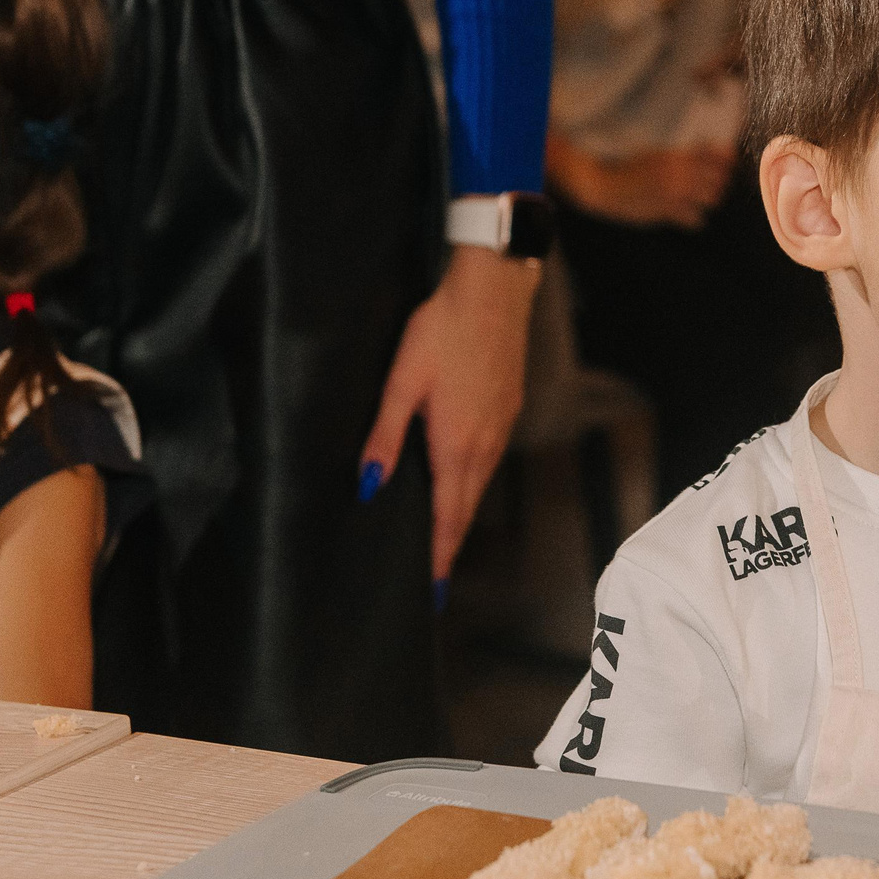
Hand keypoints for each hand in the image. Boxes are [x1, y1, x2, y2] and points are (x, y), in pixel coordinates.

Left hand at [361, 243, 539, 580]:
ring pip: (480, 481)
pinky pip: (491, 457)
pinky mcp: (509, 406)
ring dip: (462, 511)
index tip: (434, 587)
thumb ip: (385, 436)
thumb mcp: (403, 381)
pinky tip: (462, 476)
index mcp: (456, 443)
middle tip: (436, 574)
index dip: (439, 553)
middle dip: (450, 542)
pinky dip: (475, 479)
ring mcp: (501, 425)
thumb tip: (369, 485)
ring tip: (444, 534)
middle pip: (466, 505)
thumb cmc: (444, 330)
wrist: (494, 291)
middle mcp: (485, 442)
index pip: (447, 514)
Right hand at [547, 141, 733, 228]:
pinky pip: (696, 219)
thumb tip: (701, 152)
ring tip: (700, 199)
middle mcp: (680, 174)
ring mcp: (675, 194)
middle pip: (720, 180)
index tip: (727, 163)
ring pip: (711, 200)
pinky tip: (687, 214)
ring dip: (708, 199)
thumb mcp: (654, 153)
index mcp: (677, 155)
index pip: (718, 156)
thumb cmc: (626, 166)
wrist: (605, 186)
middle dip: (719, 181)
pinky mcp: (667, 213)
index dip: (726, 160)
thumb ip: (679, 154)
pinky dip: (695, 217)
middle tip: (712, 182)